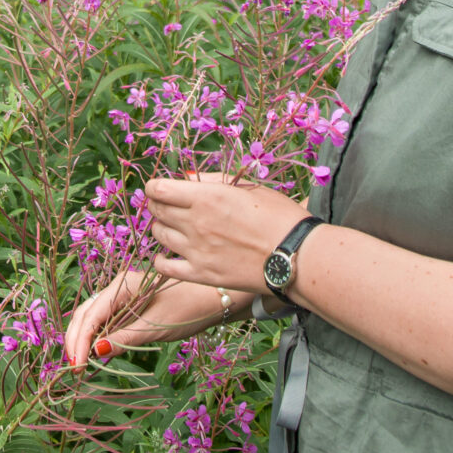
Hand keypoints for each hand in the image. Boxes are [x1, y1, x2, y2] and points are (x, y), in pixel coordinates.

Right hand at [61, 270, 230, 369]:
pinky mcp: (130, 306)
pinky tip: (95, 352)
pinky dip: (96, 336)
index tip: (76, 367)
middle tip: (73, 369)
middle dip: (76, 340)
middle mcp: (118, 287)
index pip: (91, 315)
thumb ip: (124, 339)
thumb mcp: (156, 327)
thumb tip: (95, 353)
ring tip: (79, 363)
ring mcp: (123, 296)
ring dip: (83, 338)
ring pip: (93, 317)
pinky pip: (106, 320)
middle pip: (86, 314)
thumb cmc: (188, 309)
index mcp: (122, 286)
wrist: (215, 298)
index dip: (79, 342)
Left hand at [144, 172, 311, 294]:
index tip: (160, 188)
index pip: (159, 189)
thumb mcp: (249, 187)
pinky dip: (161, 260)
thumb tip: (186, 177)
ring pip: (159, 235)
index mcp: (207, 197)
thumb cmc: (279, 215)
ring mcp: (196, 251)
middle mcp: (196, 222)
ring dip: (161, 228)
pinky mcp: (202, 275)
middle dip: (157, 205)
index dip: (155, 187)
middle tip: (166, 205)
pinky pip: (165, 268)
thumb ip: (213, 180)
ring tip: (172, 227)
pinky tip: (167, 256)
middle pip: (157, 210)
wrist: (297, 255)